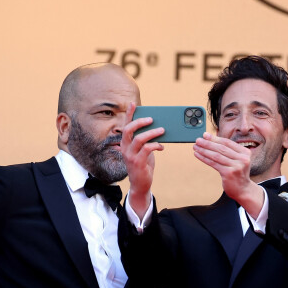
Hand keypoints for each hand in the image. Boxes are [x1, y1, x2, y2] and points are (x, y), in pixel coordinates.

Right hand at [121, 102, 164, 218]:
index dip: (129, 114)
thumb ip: (147, 140)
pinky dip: (156, 145)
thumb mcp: (144, 150)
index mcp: (125, 143)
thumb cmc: (143, 165)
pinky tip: (161, 146)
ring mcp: (130, 156)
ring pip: (139, 139)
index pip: (126, 125)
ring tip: (162, 130)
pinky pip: (147, 149)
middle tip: (152, 119)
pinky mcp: (137, 162)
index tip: (133, 103)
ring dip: (152, 133)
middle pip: (129, 129)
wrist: (141, 184)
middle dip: (140, 122)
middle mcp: (125, 148)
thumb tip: (158, 128)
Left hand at [193, 133, 263, 217]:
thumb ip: (228, 150)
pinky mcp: (229, 173)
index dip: (215, 138)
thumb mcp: (237, 160)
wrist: (243, 189)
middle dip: (208, 143)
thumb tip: (210, 138)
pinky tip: (198, 155)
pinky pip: (214, 164)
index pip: (227, 143)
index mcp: (245, 152)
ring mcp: (236, 166)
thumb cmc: (237, 173)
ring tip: (196, 147)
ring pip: (217, 155)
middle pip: (221, 148)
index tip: (205, 135)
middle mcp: (242, 159)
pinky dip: (204, 158)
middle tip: (198, 140)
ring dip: (204, 150)